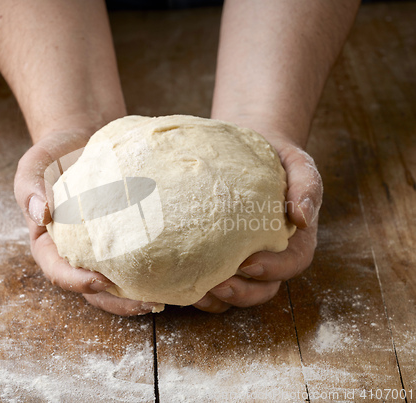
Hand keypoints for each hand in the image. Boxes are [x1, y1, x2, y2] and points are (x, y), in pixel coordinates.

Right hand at [14, 131, 156, 315]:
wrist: (83, 138)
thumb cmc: (55, 155)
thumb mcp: (34, 165)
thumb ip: (29, 187)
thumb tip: (41, 213)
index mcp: (50, 245)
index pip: (60, 272)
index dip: (78, 282)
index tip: (102, 281)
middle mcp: (78, 252)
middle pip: (96, 288)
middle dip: (121, 301)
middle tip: (149, 303)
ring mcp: (104, 247)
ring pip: (121, 280)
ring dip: (142, 293)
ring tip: (168, 296)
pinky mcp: (128, 235)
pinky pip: (140, 255)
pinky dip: (157, 266)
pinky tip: (179, 268)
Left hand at [193, 134, 322, 312]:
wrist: (249, 147)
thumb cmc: (276, 159)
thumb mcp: (298, 165)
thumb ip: (307, 187)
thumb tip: (303, 218)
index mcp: (294, 238)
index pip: (293, 262)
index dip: (274, 269)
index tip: (249, 263)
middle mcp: (271, 255)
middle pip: (264, 288)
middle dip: (242, 293)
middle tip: (218, 285)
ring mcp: (244, 259)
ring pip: (238, 292)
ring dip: (219, 299)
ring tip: (197, 292)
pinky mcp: (220, 257)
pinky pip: (214, 282)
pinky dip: (201, 290)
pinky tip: (183, 284)